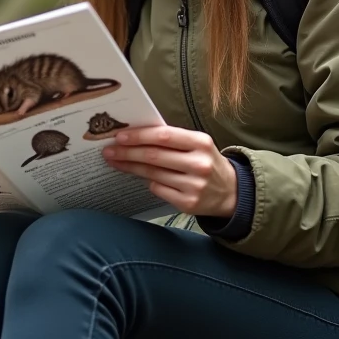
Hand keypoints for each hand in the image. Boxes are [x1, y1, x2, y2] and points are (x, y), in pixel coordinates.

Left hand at [102, 125, 237, 217]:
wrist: (230, 192)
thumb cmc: (206, 161)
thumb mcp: (197, 145)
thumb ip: (172, 139)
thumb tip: (135, 135)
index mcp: (201, 143)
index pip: (163, 136)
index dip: (139, 136)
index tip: (119, 135)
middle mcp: (199, 164)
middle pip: (154, 156)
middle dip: (127, 152)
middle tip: (108, 150)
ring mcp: (194, 186)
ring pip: (152, 174)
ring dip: (130, 167)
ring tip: (115, 161)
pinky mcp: (188, 204)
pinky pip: (158, 189)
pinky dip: (148, 182)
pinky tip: (141, 177)